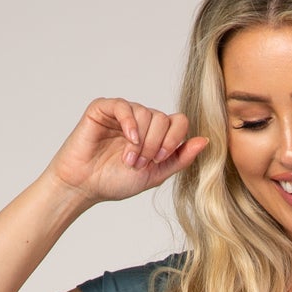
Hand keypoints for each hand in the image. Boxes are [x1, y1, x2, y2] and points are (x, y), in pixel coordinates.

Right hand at [46, 96, 209, 205]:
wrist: (86, 185)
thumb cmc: (116, 181)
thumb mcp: (156, 174)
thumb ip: (180, 159)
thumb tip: (204, 142)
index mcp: (156, 134)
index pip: (178, 122)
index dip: (174, 140)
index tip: (160, 159)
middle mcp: (142, 120)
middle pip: (163, 118)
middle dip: (155, 145)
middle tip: (140, 163)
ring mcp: (123, 112)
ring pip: (146, 112)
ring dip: (140, 141)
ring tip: (128, 159)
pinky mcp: (104, 108)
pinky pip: (124, 106)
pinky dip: (130, 123)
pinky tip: (128, 139)